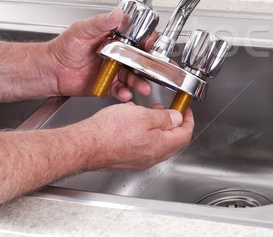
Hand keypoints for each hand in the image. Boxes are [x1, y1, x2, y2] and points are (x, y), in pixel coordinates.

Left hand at [45, 8, 154, 100]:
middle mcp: (118, 55)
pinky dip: (124, 93)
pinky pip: (121, 90)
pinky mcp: (109, 85)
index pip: (138, 40)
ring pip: (133, 77)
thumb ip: (101, 22)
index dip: (148, 43)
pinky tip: (125, 93)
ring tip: (143, 87)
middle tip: (155, 71)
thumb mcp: (82, 30)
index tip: (151, 46)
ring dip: (140, 83)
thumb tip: (117, 14)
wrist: (51, 70)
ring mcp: (115, 71)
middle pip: (141, 61)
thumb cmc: (64, 48)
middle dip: (150, 67)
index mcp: (116, 39)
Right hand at [78, 103, 194, 170]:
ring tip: (148, 113)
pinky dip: (144, 133)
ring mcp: (138, 161)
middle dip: (173, 123)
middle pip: (172, 141)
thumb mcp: (143, 115)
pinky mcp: (126, 161)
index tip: (185, 110)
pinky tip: (133, 122)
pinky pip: (142, 147)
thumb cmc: (109, 132)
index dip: (188, 120)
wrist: (84, 146)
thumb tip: (177, 118)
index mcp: (160, 146)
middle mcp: (151, 158)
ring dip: (157, 127)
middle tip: (167, 110)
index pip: (185, 135)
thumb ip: (164, 118)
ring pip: (157, 144)